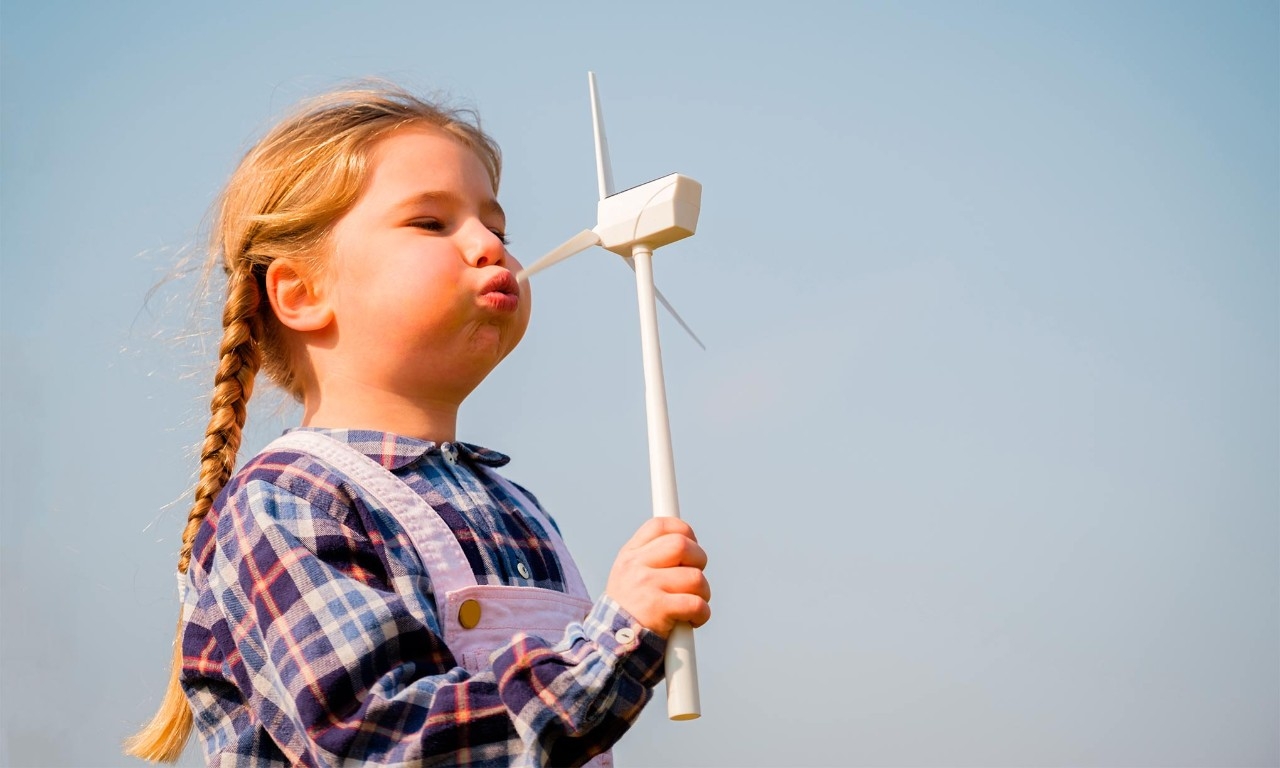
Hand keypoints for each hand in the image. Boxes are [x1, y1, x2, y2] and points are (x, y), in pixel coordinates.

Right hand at [604, 517, 710, 638]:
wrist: (611, 648)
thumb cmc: (630, 612)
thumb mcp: (629, 576)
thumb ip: (651, 557)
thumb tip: (687, 540)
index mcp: (630, 555)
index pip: (661, 525)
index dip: (684, 531)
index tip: (691, 546)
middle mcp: (635, 566)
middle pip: (681, 545)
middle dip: (699, 560)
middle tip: (695, 579)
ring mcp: (646, 586)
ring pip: (695, 577)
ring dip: (703, 593)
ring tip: (694, 605)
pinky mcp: (657, 609)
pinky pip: (696, 603)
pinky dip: (702, 613)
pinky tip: (692, 620)